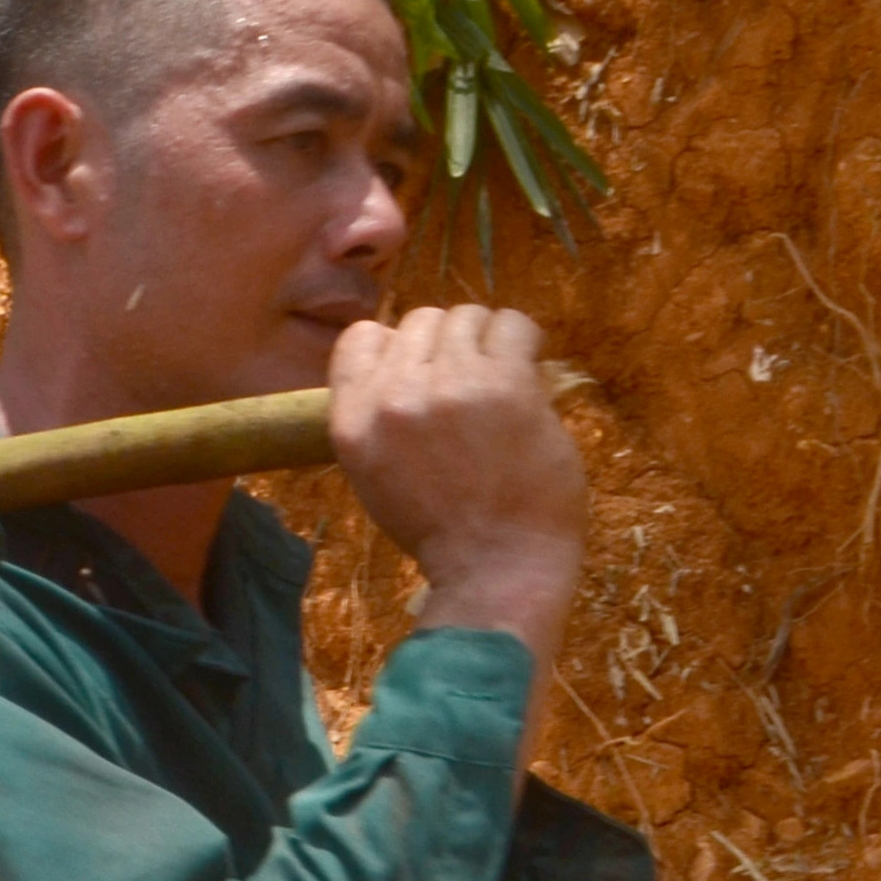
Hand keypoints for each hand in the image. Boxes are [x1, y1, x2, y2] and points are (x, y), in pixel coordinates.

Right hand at [327, 304, 584, 650]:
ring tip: (502, 379)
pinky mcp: (505, 384)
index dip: (396, 347)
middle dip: (448, 344)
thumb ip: (378, 416)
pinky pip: (513, 326)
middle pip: (419, 321)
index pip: (361, 338)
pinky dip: (524, 341)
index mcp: (352, 420)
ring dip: (488, 341)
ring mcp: (450, 386)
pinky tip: (528, 372)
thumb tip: (407, 364)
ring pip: (467, 317)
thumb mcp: (373, 473)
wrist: (495, 564)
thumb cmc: (438, 528)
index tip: (422, 370)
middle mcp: (393, 395)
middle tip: (471, 382)